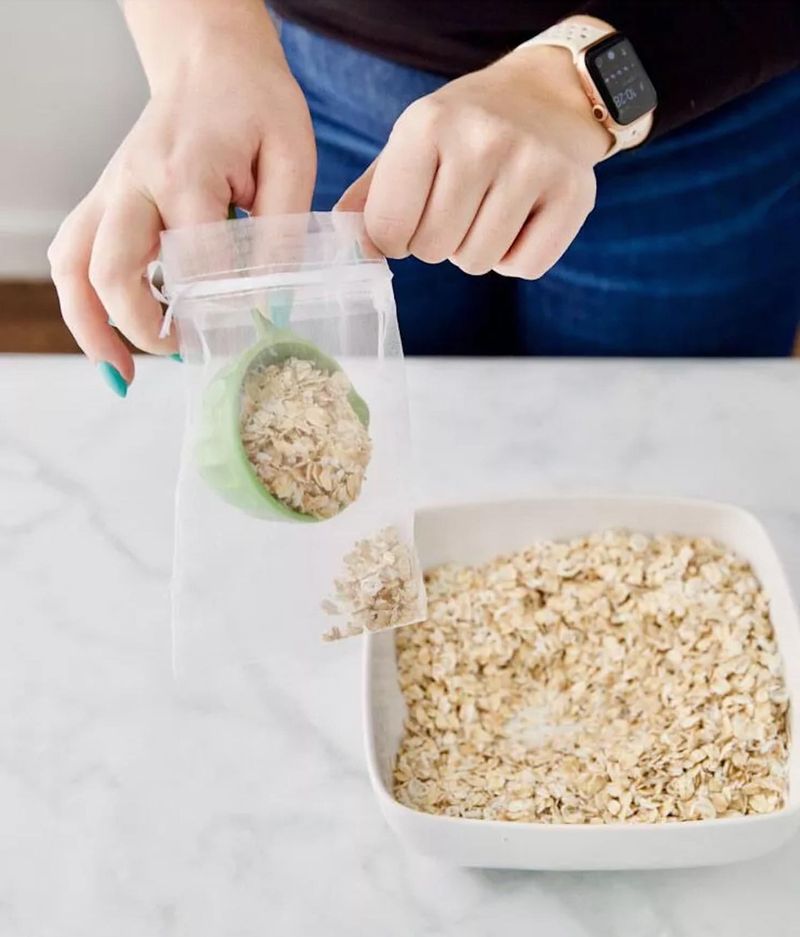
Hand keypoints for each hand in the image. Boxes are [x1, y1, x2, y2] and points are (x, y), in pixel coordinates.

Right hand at [49, 0, 315, 390]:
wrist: (211, 61)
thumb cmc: (256, 104)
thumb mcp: (292, 159)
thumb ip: (283, 232)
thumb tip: (273, 306)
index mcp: (185, 172)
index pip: (194, 263)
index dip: (218, 309)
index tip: (246, 336)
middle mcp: (134, 183)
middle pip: (110, 272)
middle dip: (141, 329)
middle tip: (184, 356)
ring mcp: (110, 191)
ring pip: (73, 267)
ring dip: (89, 326)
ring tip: (122, 373)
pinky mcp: (104, 199)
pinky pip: (72, 255)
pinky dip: (80, 300)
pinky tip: (106, 334)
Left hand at [336, 39, 610, 279]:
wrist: (546, 97)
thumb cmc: (465, 131)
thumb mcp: (409, 144)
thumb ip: (370, 198)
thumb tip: (345, 247)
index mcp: (426, 124)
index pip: (388, 231)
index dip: (395, 239)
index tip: (409, 220)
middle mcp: (481, 139)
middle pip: (435, 250)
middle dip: (438, 243)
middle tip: (458, 208)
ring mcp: (532, 164)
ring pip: (478, 262)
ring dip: (477, 251)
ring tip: (489, 208)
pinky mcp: (574, 192)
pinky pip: (524, 267)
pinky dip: (517, 258)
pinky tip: (522, 218)